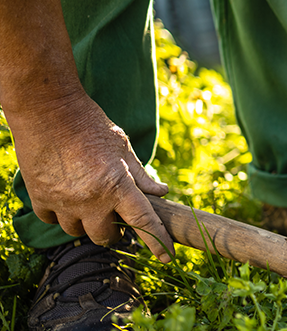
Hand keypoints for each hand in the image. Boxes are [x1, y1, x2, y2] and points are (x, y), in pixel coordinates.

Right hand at [8, 92, 174, 262]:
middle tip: (118, 221)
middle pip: (106, 237)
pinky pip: (52, 220)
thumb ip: (141, 175)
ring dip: (87, 224)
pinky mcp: (40, 197)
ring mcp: (63, 201)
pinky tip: (67, 200)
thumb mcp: (123, 147)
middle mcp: (91, 199)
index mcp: (117, 185)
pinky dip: (62, 215)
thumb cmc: (91, 125)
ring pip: (78, 232)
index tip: (167, 256)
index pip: (144, 222)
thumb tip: (161, 193)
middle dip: (115, 233)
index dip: (157, 242)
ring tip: (91, 205)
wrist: (48, 109)